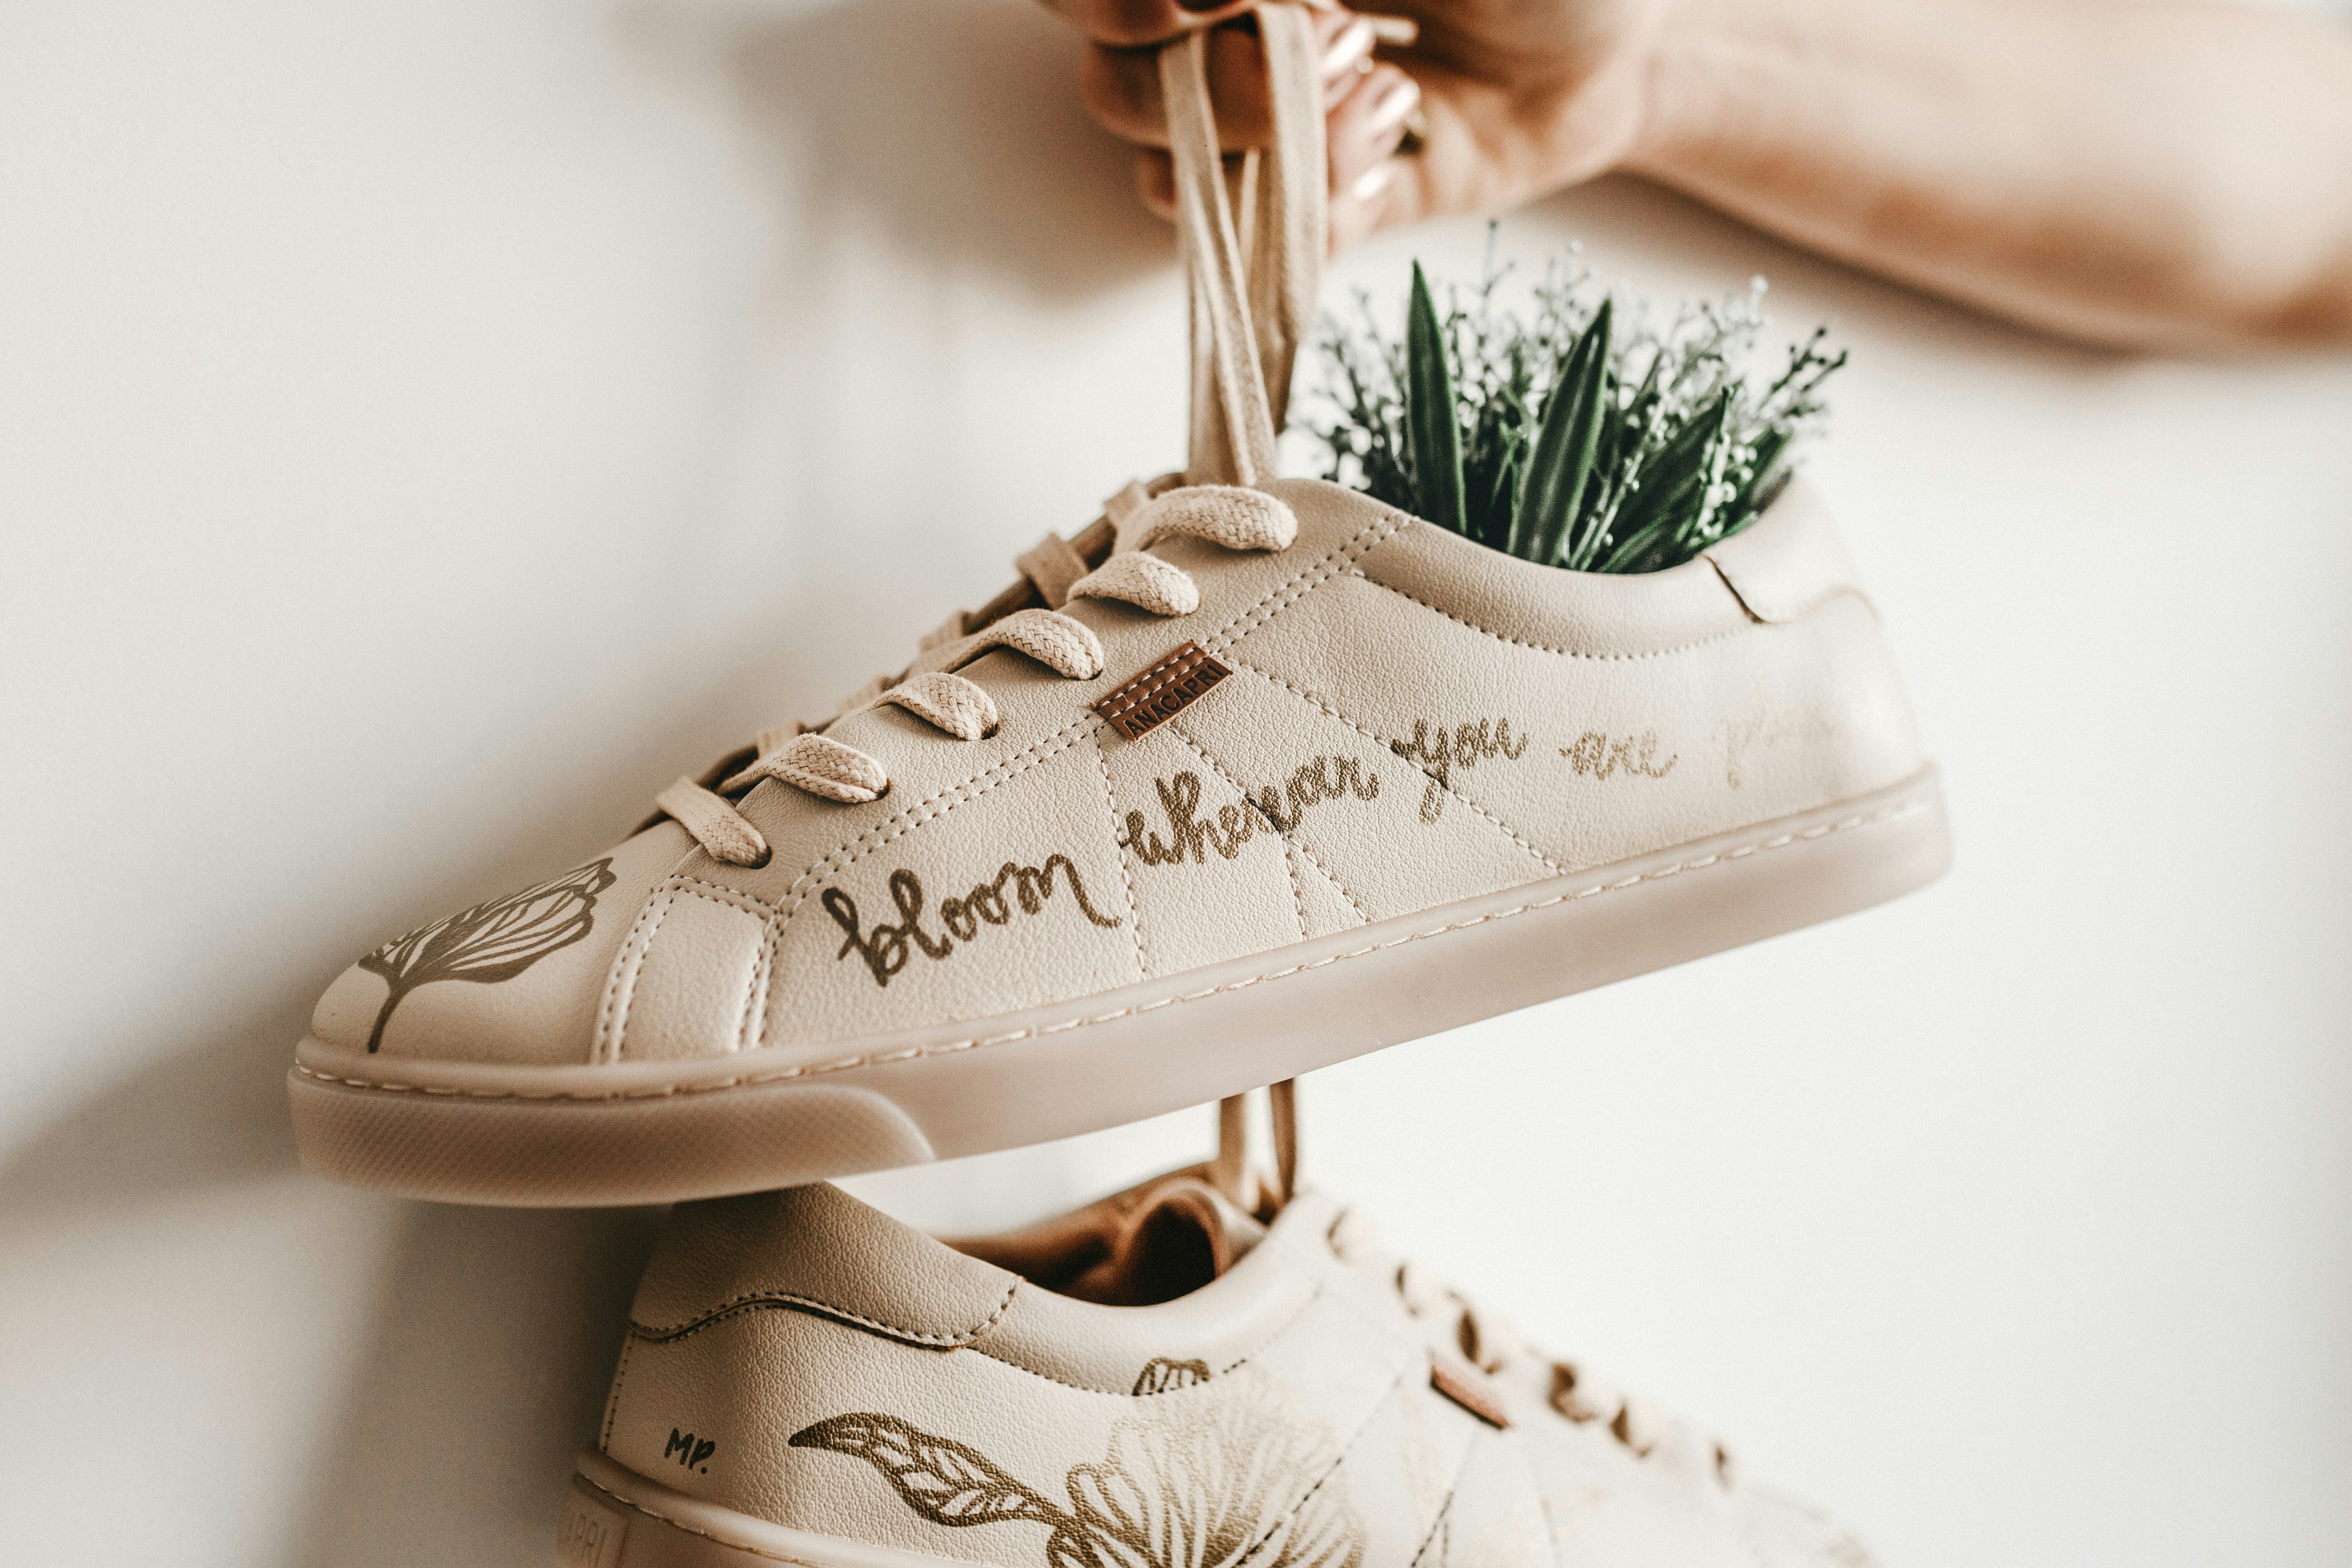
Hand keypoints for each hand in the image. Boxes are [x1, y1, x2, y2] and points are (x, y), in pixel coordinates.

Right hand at [1040, 0, 1668, 249]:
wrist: (1624, 44)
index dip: (1114, 1)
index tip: (1196, 0)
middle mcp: (1216, 25)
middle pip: (1108, 73)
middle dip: (1216, 78)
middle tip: (1339, 36)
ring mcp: (1259, 122)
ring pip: (1165, 166)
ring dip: (1277, 142)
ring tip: (1389, 94)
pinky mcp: (1314, 201)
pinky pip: (1258, 239)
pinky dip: (1318, 209)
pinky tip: (1394, 152)